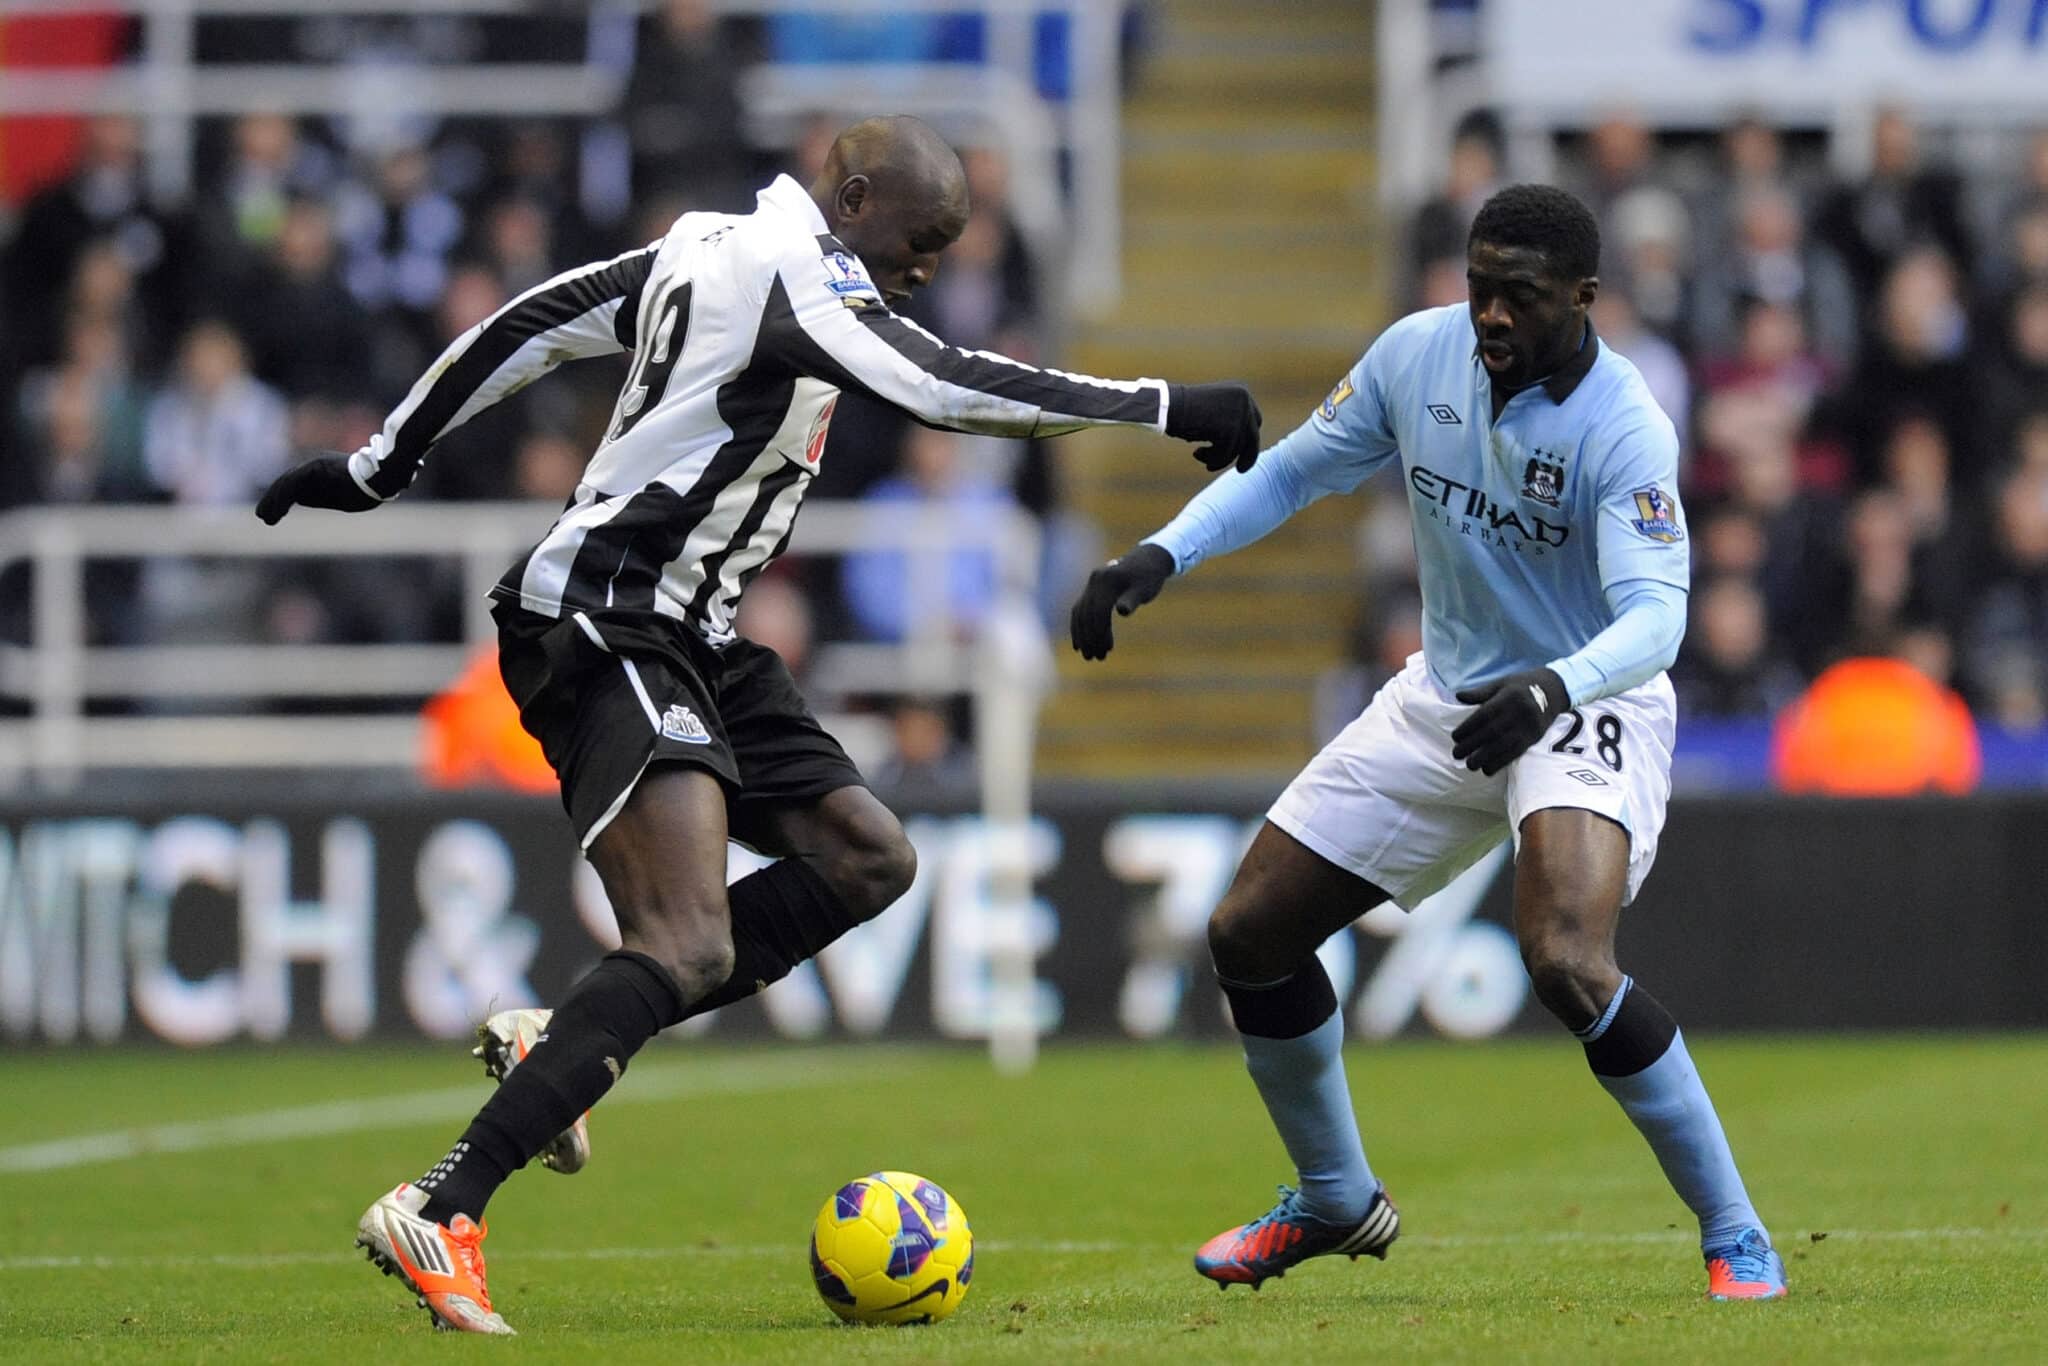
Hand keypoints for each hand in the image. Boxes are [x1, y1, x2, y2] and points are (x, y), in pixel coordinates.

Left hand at [254, 451, 380, 524]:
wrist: (380, 479)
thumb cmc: (367, 489)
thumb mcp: (338, 497)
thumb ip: (318, 496)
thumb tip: (299, 499)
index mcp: (320, 472)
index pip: (294, 486)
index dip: (282, 500)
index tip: (276, 515)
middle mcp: (313, 466)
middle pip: (286, 483)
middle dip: (273, 501)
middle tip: (264, 517)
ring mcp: (313, 465)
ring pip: (285, 483)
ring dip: (273, 502)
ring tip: (266, 518)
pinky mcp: (314, 467)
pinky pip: (291, 483)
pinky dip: (281, 498)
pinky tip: (277, 512)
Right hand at [1069, 543, 1174, 660]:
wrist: (1148, 560)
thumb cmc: (1149, 578)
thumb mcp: (1145, 589)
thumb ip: (1132, 600)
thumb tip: (1121, 611)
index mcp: (1107, 580)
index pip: (1099, 611)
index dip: (1100, 633)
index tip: (1106, 651)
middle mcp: (1095, 581)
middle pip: (1087, 614)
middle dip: (1089, 638)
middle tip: (1095, 658)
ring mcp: (1091, 585)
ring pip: (1080, 614)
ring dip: (1082, 636)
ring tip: (1089, 655)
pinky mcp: (1091, 590)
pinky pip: (1080, 610)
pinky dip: (1078, 627)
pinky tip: (1080, 644)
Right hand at [1166, 382, 1261, 473]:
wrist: (1167, 406)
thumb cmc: (1182, 410)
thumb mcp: (1211, 413)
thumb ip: (1228, 423)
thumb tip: (1242, 447)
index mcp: (1241, 392)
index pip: (1254, 421)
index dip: (1246, 439)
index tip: (1240, 455)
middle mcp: (1245, 400)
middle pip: (1252, 436)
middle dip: (1245, 454)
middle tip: (1240, 470)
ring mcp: (1240, 414)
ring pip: (1238, 448)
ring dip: (1220, 458)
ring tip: (1199, 455)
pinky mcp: (1231, 428)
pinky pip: (1227, 453)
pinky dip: (1212, 459)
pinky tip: (1196, 453)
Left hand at [1451, 667, 1570, 774]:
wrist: (1553, 690)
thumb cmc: (1521, 686)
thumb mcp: (1501, 683)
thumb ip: (1480, 692)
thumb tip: (1458, 696)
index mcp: (1508, 697)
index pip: (1485, 715)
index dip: (1469, 727)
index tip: (1455, 737)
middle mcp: (1519, 712)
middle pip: (1492, 732)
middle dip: (1472, 745)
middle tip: (1456, 754)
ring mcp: (1528, 726)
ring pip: (1504, 745)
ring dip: (1485, 758)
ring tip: (1470, 765)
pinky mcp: (1534, 738)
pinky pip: (1516, 752)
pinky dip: (1501, 763)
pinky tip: (1488, 769)